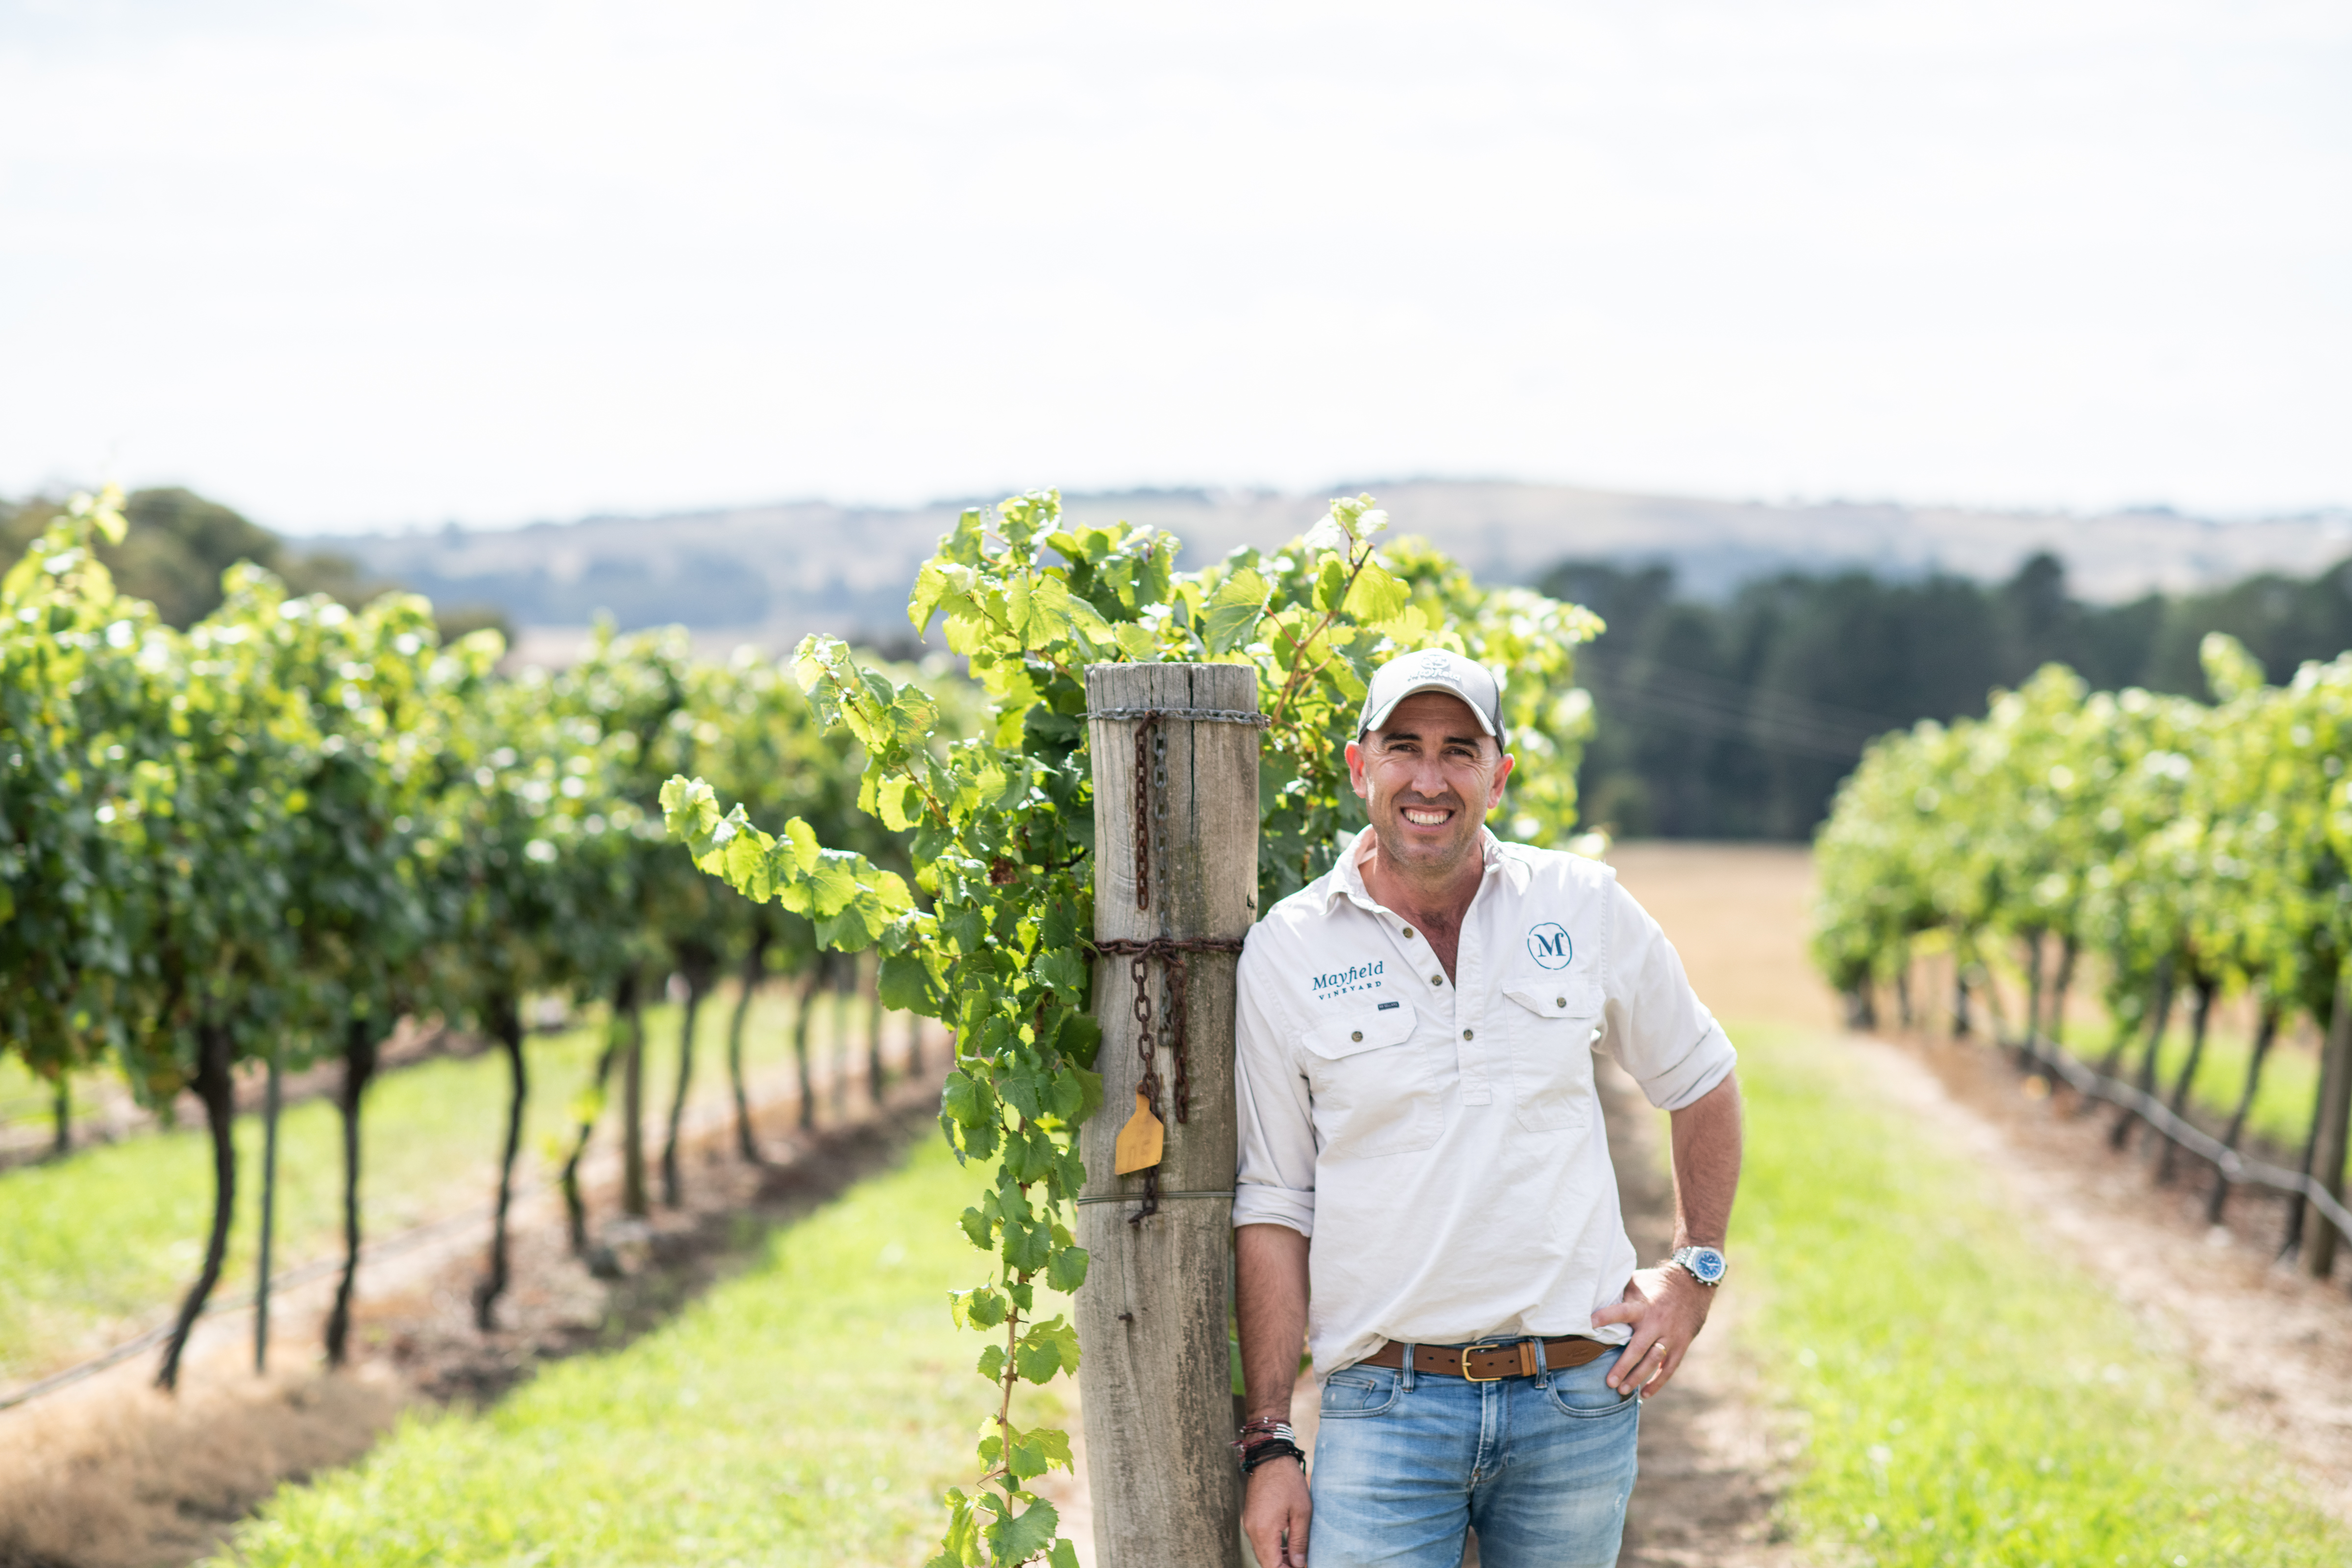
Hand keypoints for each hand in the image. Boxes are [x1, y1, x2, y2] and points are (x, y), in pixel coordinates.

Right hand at [1242, 1453, 1309, 1566]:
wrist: (1270, 1457)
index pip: (1272, 1566)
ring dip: (1277, 1559)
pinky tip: (1285, 1546)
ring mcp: (1249, 1524)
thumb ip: (1299, 1542)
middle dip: (1282, 1566)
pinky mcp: (1250, 1518)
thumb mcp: (1301, 1512)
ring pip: (1262, 1553)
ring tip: (1296, 1558)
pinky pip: (1259, 1541)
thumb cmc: (1289, 1481)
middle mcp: (1252, 1530)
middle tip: (1300, 1564)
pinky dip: (1271, 1548)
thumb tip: (1299, 1564)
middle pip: (1265, 1562)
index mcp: (1264, 1531)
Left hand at [1590, 1264, 1713, 1396]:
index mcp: (1643, 1306)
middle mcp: (1656, 1323)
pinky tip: (1645, 1394)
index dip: (1607, 1316)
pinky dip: (1658, 1382)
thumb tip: (1593, 1296)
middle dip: (1623, 1366)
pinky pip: (1669, 1368)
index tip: (1590, 1323)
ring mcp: (1670, 1336)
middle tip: (1609, 1382)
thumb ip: (1620, 1292)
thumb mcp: (1638, 1282)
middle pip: (1638, 1348)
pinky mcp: (1681, 1345)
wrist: (1692, 1285)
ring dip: (1638, 1377)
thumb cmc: (1656, 1283)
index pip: (1623, 1311)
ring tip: (1622, 1391)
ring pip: (1653, 1361)